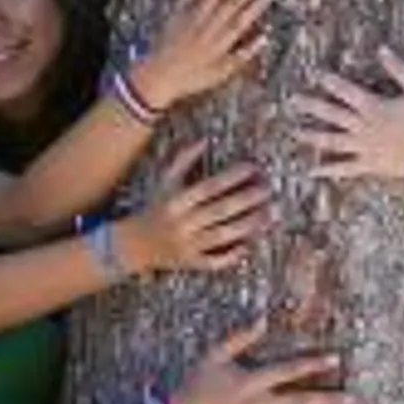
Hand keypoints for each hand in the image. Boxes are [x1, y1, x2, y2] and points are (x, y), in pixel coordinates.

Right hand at [120, 140, 271, 272]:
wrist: (133, 245)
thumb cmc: (156, 207)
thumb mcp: (165, 182)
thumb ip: (184, 160)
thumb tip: (206, 139)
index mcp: (176, 201)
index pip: (209, 187)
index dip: (233, 176)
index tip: (254, 167)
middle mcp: (182, 224)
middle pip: (221, 210)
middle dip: (248, 199)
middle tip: (268, 189)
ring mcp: (187, 246)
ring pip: (223, 235)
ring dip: (249, 225)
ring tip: (270, 214)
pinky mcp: (191, 264)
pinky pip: (215, 261)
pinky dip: (232, 254)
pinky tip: (250, 244)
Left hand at [131, 0, 277, 109]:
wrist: (158, 76)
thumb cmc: (191, 78)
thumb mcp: (222, 73)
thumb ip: (244, 55)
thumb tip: (265, 37)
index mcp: (222, 42)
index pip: (244, 19)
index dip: (259, 4)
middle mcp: (210, 25)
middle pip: (234, 0)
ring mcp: (193, 15)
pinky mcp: (178, 10)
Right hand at [169, 320, 349, 403]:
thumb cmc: (197, 383)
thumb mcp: (214, 355)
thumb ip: (240, 337)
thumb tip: (263, 318)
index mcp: (251, 382)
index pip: (290, 371)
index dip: (314, 364)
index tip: (336, 359)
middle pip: (299, 403)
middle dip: (327, 400)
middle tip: (352, 398)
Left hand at [289, 47, 403, 182]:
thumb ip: (399, 69)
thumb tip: (382, 49)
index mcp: (375, 107)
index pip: (347, 91)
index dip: (331, 81)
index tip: (315, 74)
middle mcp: (364, 127)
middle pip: (332, 114)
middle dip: (311, 106)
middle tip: (292, 101)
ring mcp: (364, 147)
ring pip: (333, 141)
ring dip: (313, 136)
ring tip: (295, 132)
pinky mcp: (370, 165)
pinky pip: (345, 168)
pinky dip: (328, 170)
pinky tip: (312, 171)